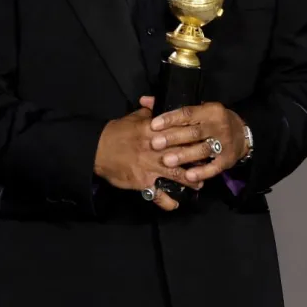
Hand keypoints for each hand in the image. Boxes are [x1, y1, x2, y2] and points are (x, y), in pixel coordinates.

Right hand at [94, 96, 195, 211]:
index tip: (205, 140)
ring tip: (199, 185)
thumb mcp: (134, 117)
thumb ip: (150, 111)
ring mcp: (149, 166)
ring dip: (190, 181)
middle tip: (209, 165)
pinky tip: (175, 205)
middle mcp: (155, 149)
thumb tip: (158, 101)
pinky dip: (167, 201)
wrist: (97, 149)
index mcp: (154, 130)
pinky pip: (158, 194)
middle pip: (183, 154)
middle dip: (197, 160)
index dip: (194, 138)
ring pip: (176, 175)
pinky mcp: (142, 181)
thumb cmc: (116, 132)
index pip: (179, 133)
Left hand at [149, 102, 248, 184]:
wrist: (242, 135)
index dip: (170, 119)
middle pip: (193, 132)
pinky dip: (201, 172)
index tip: (153, 125)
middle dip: (173, 138)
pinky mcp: (228, 160)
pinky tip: (188, 176)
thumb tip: (144, 100)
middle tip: (154, 144)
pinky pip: (214, 167)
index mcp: (210, 111)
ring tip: (166, 161)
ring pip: (202, 150)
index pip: (188, 113)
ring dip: (184, 156)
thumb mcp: (197, 111)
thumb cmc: (211, 121)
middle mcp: (218, 126)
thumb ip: (170, 108)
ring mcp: (225, 143)